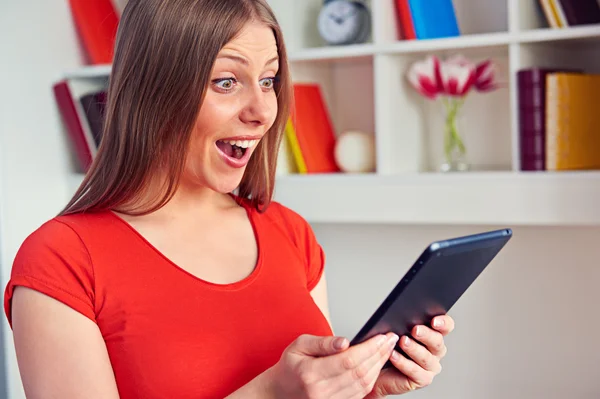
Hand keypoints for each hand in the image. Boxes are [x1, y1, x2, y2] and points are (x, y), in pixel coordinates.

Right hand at [269, 332, 398, 398]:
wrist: (280, 393)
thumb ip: (322, 342)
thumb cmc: (290, 366)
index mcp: (311, 373)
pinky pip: (360, 394)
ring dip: (379, 366)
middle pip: (360, 373)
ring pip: (364, 385)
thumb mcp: (299, 345)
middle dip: (379, 354)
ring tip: (387, 350)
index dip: (370, 348)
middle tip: (391, 339)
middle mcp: (321, 392)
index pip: (348, 360)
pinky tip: (376, 365)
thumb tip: (345, 342)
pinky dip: (372, 379)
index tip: (383, 336)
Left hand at [365, 315, 454, 397]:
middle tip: (415, 330)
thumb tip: (400, 313)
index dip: (444, 323)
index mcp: (433, 334)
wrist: (377, 367)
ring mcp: (430, 366)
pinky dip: (403, 363)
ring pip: (426, 357)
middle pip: (438, 341)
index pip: (446, 326)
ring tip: (402, 341)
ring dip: (414, 349)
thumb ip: (402, 322)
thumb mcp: (395, 328)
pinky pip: (416, 372)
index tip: (434, 321)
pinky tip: (393, 355)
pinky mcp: (422, 379)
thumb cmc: (388, 344)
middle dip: (426, 335)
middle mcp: (435, 350)